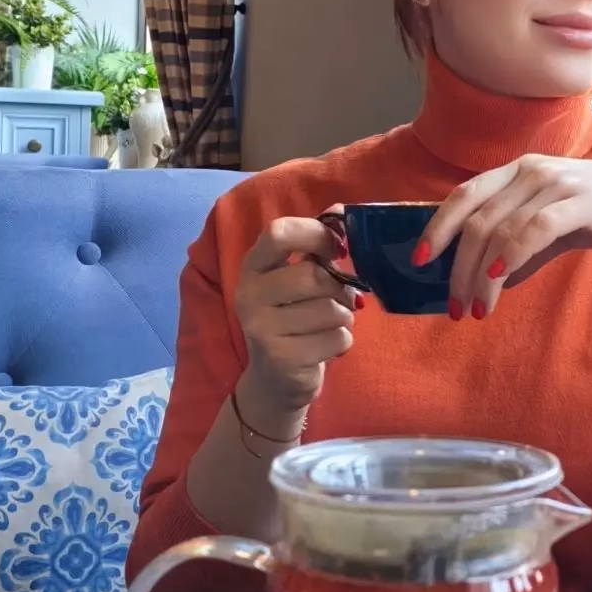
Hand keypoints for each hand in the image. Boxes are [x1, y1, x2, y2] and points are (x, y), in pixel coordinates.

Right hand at [233, 212, 358, 415]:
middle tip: (338, 300)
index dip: (316, 234)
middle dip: (338, 289)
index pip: (278, 232)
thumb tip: (341, 210)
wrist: (275, 381)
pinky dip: (342, 342)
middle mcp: (248, 295)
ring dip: (343, 317)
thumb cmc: (295, 319)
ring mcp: (262, 329)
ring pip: (331, 309)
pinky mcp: (282, 359)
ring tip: (328, 325)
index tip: (335, 248)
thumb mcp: (297, 279)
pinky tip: (324, 348)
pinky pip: (338, 338)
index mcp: (252, 267)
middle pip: (313, 276)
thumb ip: (315, 247)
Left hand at [419, 156, 591, 319]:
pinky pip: (531, 231)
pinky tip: (496, 283)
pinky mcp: (578, 203)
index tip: (420, 261)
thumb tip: (488, 280)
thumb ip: (521, 247)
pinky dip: (508, 258)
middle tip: (455, 305)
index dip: (436, 227)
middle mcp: (531, 170)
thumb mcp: (555, 227)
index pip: (463, 195)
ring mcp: (555, 183)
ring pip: (498, 230)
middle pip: (476, 219)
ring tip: (476, 309)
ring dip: (479, 276)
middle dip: (457, 267)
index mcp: (519, 170)